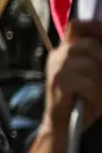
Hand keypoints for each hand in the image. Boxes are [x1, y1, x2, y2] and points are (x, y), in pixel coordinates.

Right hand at [42, 20, 101, 134]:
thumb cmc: (82, 100)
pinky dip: (94, 94)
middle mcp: (58, 55)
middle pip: (89, 45)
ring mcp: (56, 68)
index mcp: (65, 51)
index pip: (77, 26)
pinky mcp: (58, 82)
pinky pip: (87, 82)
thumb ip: (97, 58)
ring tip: (95, 95)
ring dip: (99, 83)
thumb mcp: (93, 75)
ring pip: (90, 64)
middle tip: (101, 80)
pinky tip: (89, 101)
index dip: (95, 26)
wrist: (62, 125)